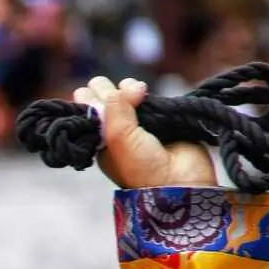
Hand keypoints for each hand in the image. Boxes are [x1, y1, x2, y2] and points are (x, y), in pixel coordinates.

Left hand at [75, 76, 215, 189]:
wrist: (180, 181)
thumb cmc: (143, 168)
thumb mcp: (119, 140)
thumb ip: (116, 110)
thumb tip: (126, 87)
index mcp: (103, 142)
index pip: (90, 114)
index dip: (88, 100)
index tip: (90, 91)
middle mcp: (119, 132)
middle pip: (107, 101)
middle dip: (106, 91)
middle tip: (110, 90)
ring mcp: (141, 125)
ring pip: (128, 97)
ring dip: (127, 89)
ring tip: (136, 92)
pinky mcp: (162, 118)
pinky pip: (150, 99)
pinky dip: (146, 93)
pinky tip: (143, 90)